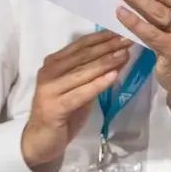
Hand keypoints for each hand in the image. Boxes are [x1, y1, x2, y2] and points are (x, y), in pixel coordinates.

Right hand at [21, 31, 131, 171]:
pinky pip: (80, 93)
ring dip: (105, 63)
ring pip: (82, 72)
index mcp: (54, 63)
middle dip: (107, 47)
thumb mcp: (80, 87)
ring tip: (124, 54)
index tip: (122, 31)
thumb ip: (93, 72)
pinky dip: (97, 84)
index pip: (80, 46)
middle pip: (83, 56)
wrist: (41, 140)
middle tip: (128, 39)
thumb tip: (118, 55)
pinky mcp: (55, 107)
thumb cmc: (63, 111)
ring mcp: (50, 89)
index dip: (102, 38)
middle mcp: (49, 72)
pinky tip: (113, 77)